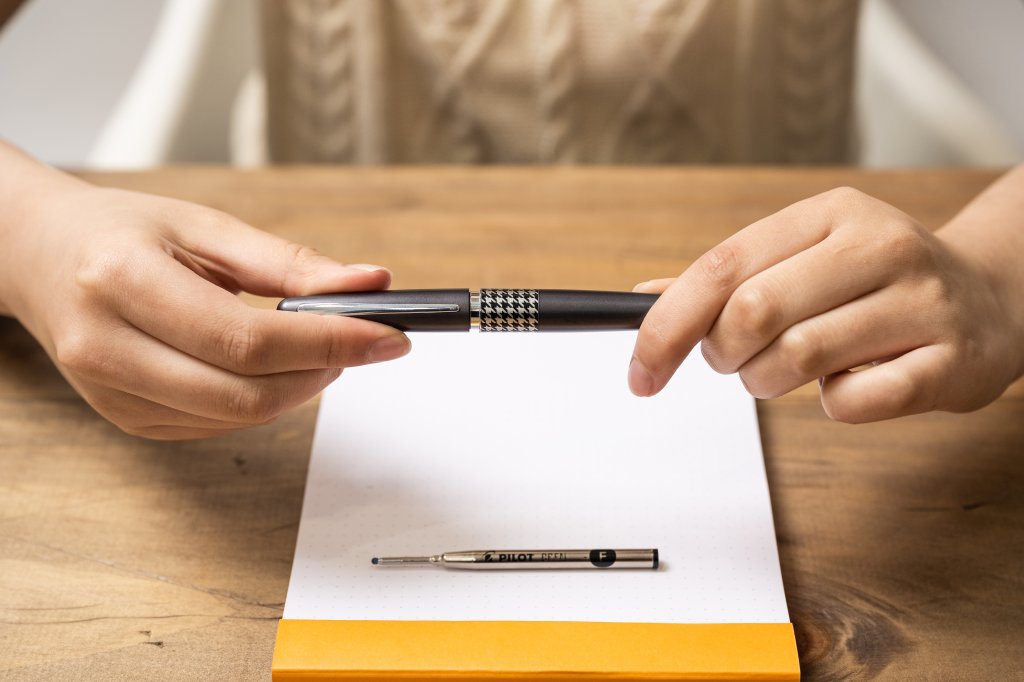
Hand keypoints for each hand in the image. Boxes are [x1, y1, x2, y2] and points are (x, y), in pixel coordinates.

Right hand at [1, 166, 409, 438]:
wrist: (40, 256)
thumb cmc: (122, 232)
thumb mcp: (204, 226)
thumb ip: (288, 262)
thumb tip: (369, 283)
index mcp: (124, 283)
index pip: (248, 339)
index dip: (331, 343)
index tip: (389, 336)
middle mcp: (107, 348)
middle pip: (246, 395)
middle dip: (323, 372)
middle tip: (362, 342)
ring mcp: (112, 395)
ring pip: (237, 418)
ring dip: (298, 389)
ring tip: (315, 347)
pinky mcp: (125, 420)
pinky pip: (217, 426)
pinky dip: (261, 400)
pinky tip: (267, 367)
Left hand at [629, 187, 1023, 421]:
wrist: (990, 300)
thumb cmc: (876, 285)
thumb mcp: (802, 260)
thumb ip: (727, 279)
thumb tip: (642, 298)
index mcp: (829, 214)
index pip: (722, 267)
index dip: (666, 326)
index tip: (640, 371)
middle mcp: (879, 245)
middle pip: (752, 312)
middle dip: (722, 355)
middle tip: (733, 363)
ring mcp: (921, 301)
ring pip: (796, 357)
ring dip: (768, 382)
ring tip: (785, 372)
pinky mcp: (949, 361)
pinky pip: (853, 402)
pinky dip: (832, 405)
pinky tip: (850, 382)